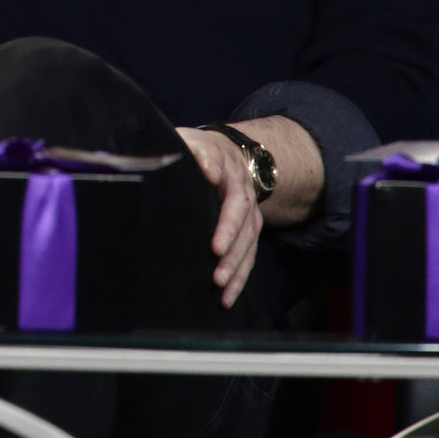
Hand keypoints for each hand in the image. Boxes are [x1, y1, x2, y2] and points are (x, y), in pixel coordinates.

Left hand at [177, 125, 262, 307]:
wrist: (229, 155)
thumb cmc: (199, 151)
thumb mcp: (190, 140)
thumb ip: (188, 147)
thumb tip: (202, 165)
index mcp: (222, 160)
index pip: (217, 163)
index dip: (212, 168)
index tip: (209, 176)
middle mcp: (241, 189)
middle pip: (239, 211)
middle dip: (229, 233)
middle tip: (215, 251)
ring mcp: (249, 213)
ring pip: (248, 240)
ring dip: (235, 263)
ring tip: (219, 282)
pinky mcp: (249, 232)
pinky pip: (248, 257)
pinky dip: (238, 278)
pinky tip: (226, 297)